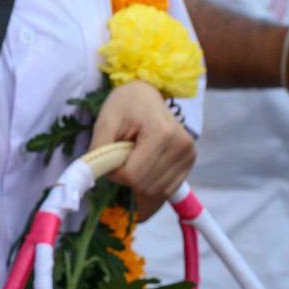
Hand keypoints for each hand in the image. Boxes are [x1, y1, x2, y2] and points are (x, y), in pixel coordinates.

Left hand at [91, 80, 195, 220]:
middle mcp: (181, 146)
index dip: (115, 174)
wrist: (146, 95)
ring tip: (133, 162)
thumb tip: (97, 176)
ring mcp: (189, 156)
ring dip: (138, 187)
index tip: (110, 158)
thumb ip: (99, 150)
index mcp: (161, 133)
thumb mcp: (105, 121)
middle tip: (120, 159)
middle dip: (126, 181)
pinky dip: (151, 189)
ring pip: (158, 193)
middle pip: (147, 187)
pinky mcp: (190, 163)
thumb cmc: (124, 105)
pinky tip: (143, 173)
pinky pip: (167, 191)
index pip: (134, 175)